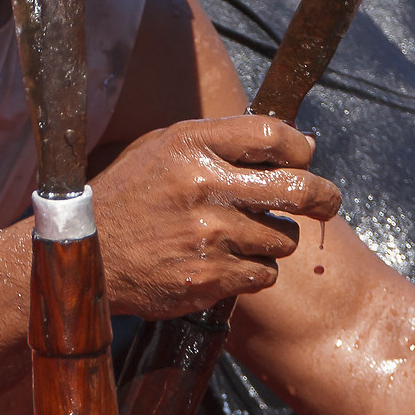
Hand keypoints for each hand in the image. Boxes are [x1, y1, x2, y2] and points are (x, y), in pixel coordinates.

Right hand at [90, 115, 340, 318]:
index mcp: (191, 146)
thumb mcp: (163, 149)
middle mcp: (203, 187)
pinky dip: (254, 271)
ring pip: (284, 239)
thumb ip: (222, 142)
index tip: (305, 158)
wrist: (86, 254)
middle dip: (324, 197)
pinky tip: (227, 263)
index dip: (301, 148)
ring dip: (274, 240)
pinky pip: (264, 274)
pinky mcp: (210, 279)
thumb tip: (299, 146)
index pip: (274, 136)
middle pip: (297, 189)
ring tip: (243, 237)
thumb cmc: (131, 196)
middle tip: (328, 202)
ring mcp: (208, 236)